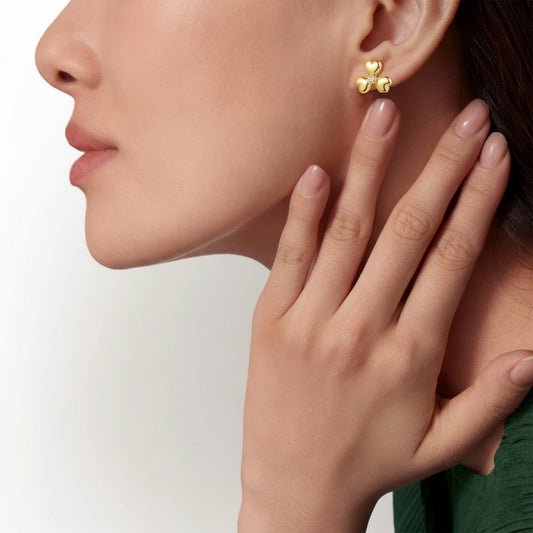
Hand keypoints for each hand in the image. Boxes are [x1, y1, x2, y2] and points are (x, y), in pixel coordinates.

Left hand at [238, 99, 532, 532]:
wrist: (294, 488)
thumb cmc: (369, 462)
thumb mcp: (440, 445)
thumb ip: (490, 402)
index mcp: (411, 354)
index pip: (452, 259)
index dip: (476, 200)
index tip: (492, 155)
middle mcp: (362, 328)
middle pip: (409, 232)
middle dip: (441, 168)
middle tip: (465, 118)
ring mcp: (311, 321)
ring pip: (347, 231)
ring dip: (371, 169)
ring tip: (386, 116)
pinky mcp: (270, 321)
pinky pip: (290, 257)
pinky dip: (305, 212)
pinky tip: (318, 171)